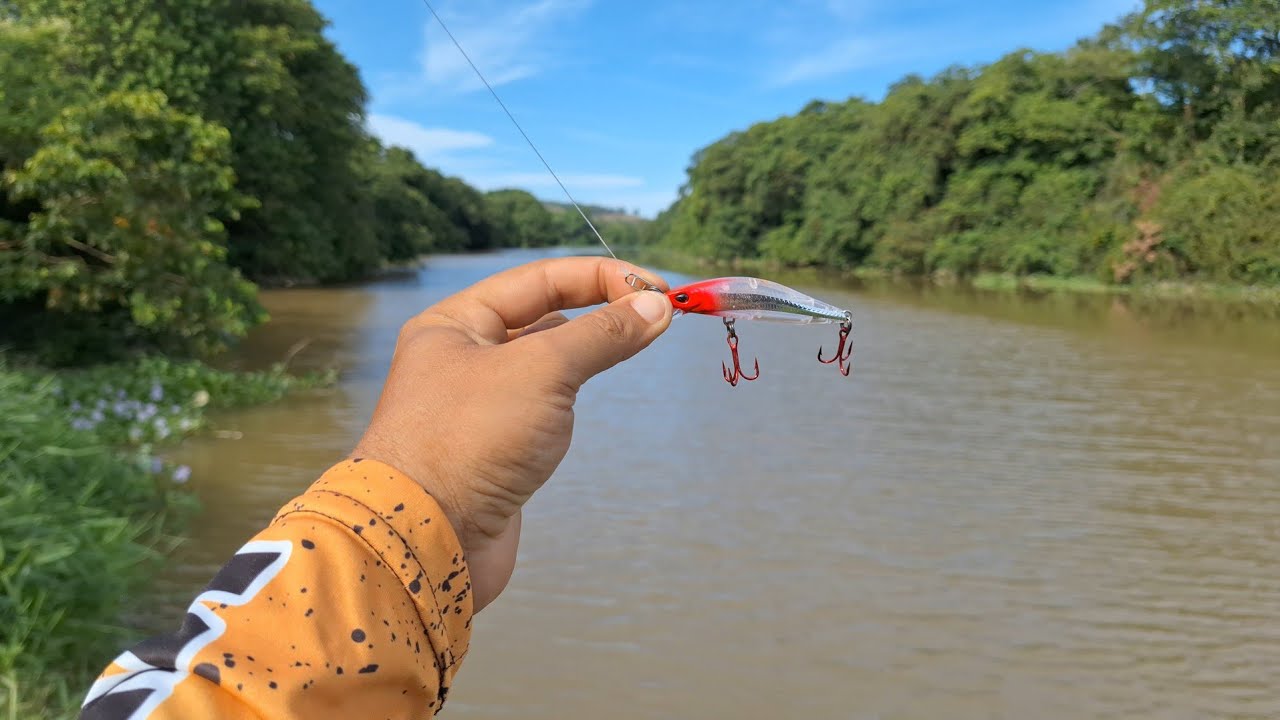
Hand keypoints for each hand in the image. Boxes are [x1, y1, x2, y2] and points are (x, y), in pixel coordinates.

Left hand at [351, 257, 672, 611]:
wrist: (423, 542)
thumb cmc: (471, 440)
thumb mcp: (543, 370)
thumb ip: (602, 334)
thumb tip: (656, 306)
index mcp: (455, 323)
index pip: (541, 279)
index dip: (602, 278)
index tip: (657, 290)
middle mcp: (461, 357)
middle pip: (543, 316)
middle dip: (599, 311)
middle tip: (658, 317)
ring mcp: (476, 406)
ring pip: (544, 364)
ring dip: (585, 353)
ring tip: (630, 347)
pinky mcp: (493, 450)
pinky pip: (541, 408)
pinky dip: (570, 398)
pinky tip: (585, 401)